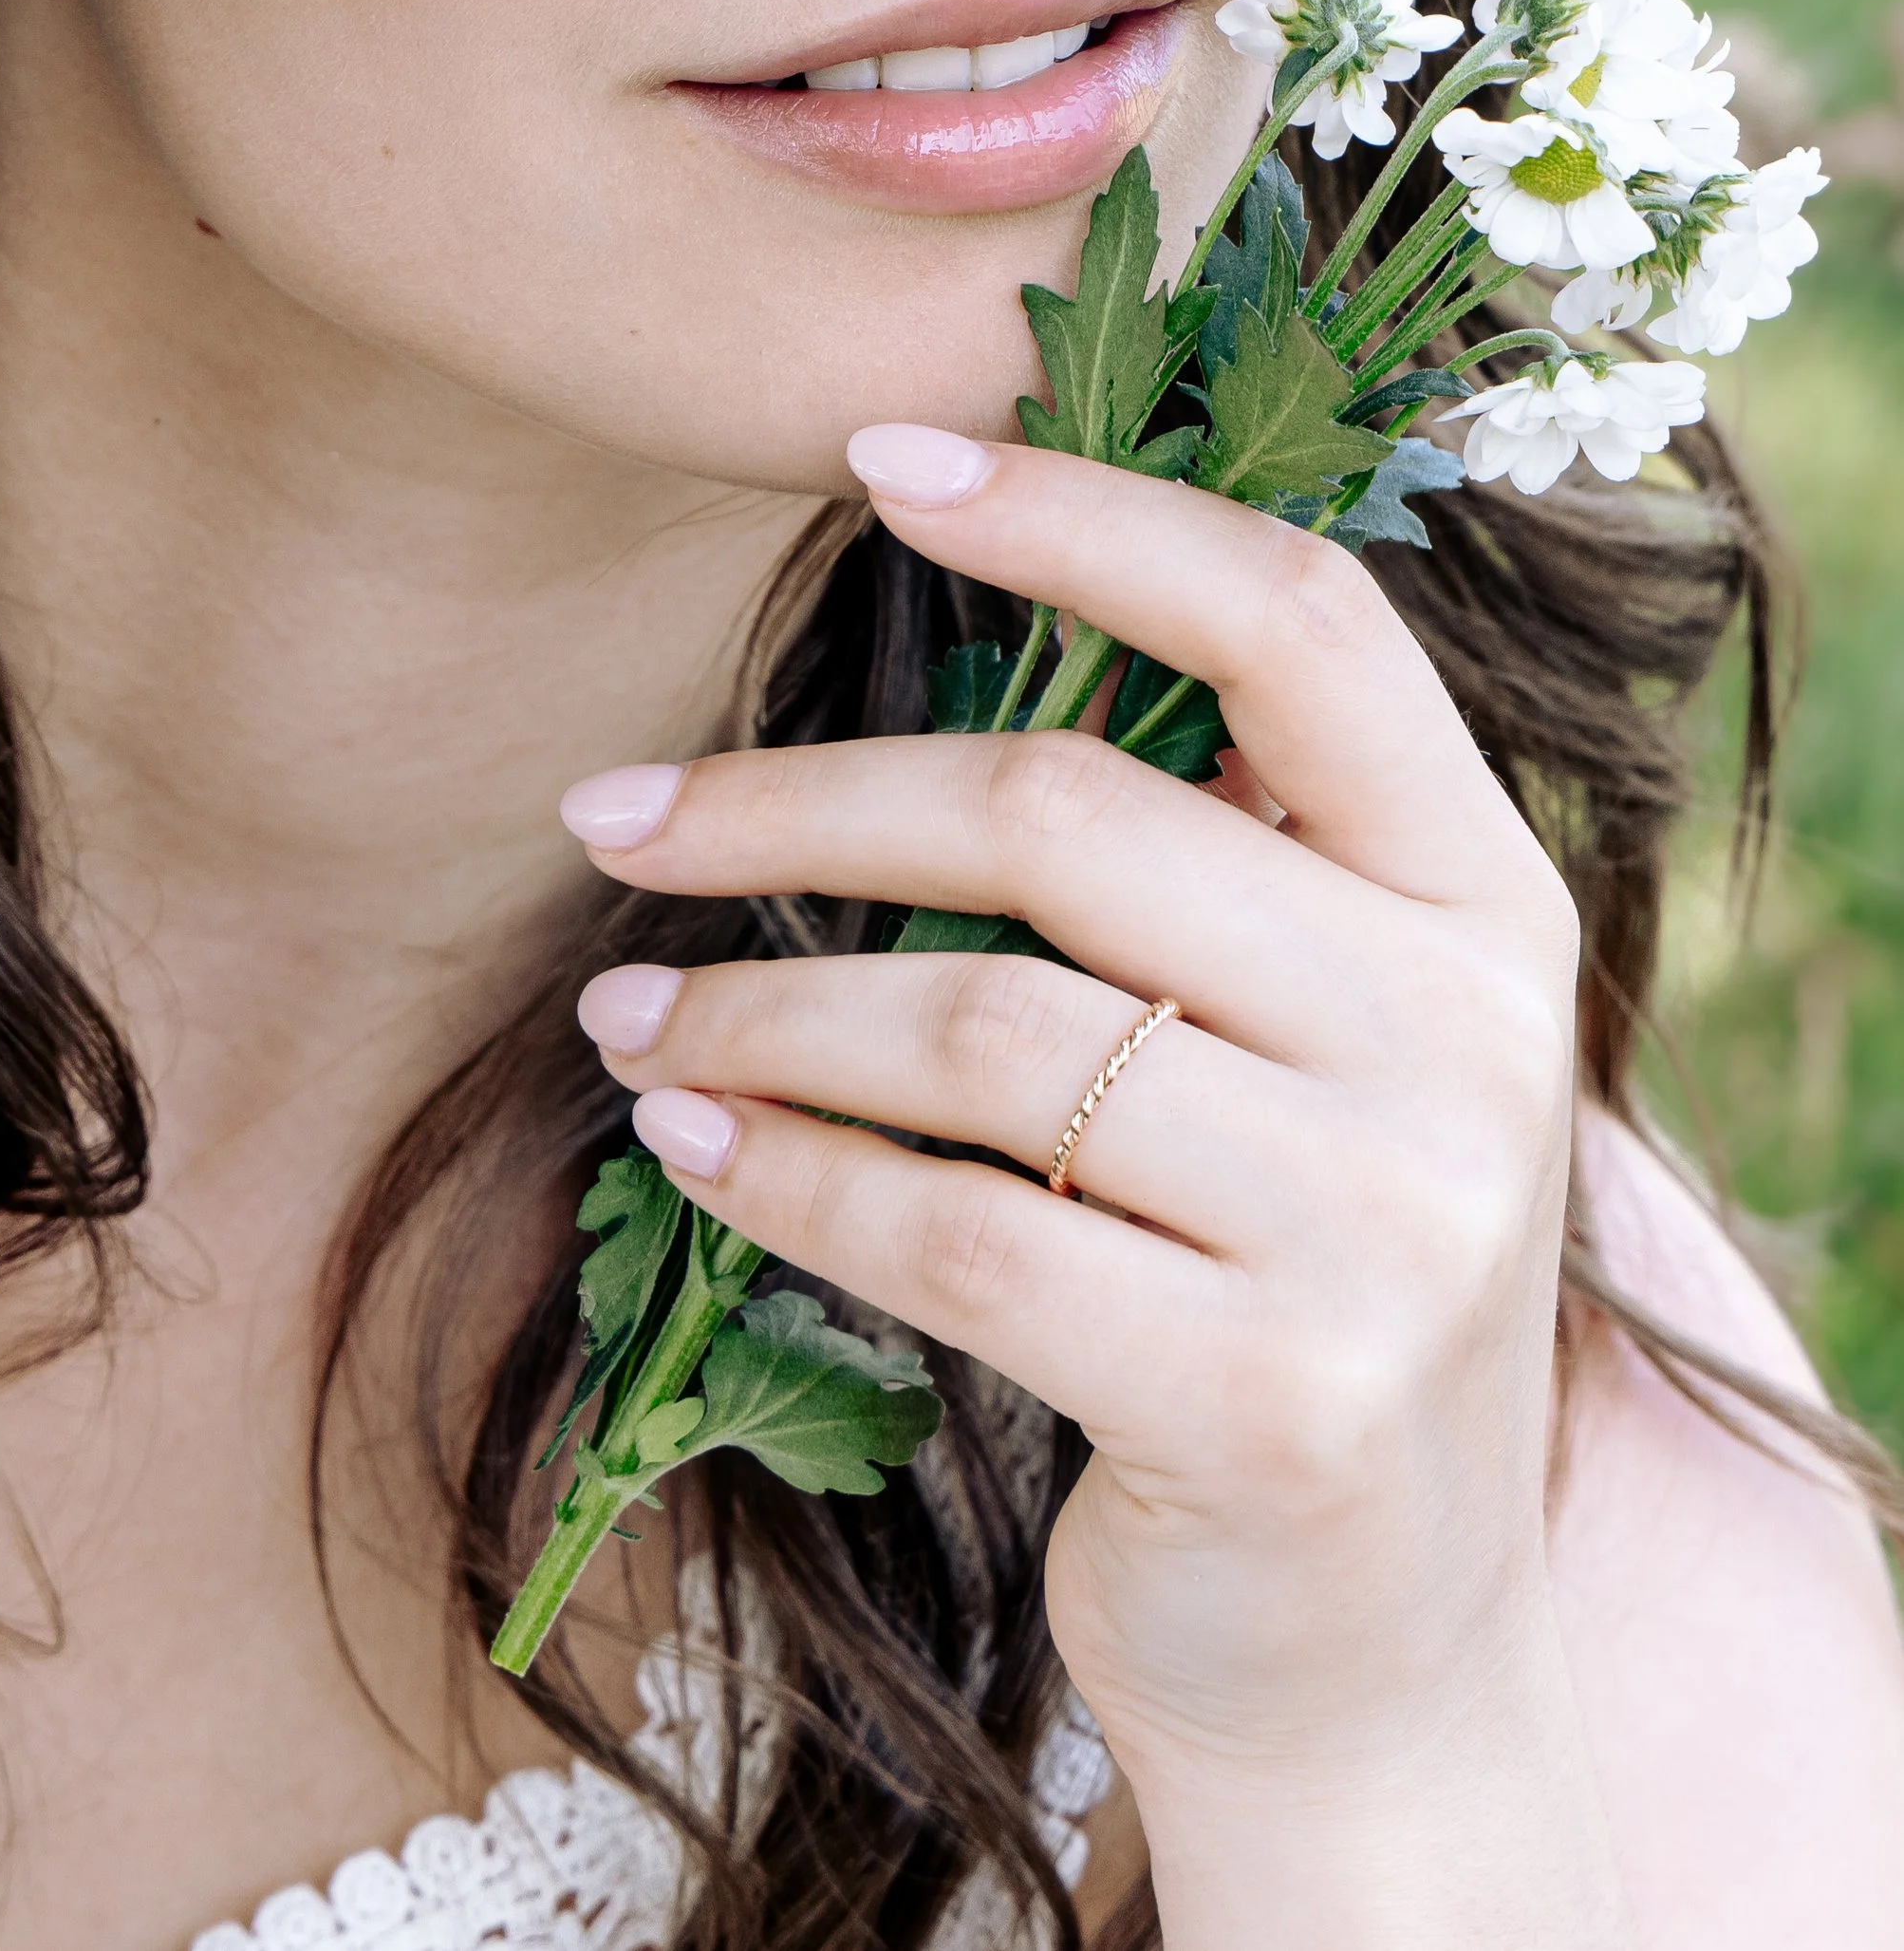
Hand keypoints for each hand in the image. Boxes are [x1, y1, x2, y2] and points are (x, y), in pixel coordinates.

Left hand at [561, 427, 1630, 1947]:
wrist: (1382, 1631)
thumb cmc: (1287, 1278)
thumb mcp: (1302, 1051)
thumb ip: (1186, 880)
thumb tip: (897, 707)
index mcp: (1476, 896)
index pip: (1299, 626)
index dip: (1090, 517)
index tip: (881, 458)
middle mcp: (1462, 1035)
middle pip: (1074, 817)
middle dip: (797, 805)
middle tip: (613, 814)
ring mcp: (1389, 1227)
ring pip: (983, 1030)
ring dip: (758, 1012)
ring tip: (626, 1017)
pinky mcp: (1274, 1401)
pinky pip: (958, 1231)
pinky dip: (790, 1178)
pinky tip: (691, 1151)